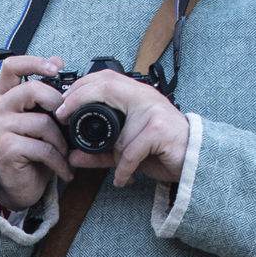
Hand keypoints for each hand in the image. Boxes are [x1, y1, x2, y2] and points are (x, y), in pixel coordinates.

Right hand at [0, 50, 71, 209]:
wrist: (20, 184)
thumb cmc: (33, 150)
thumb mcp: (43, 116)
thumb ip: (47, 91)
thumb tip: (58, 61)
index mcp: (9, 96)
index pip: (12, 66)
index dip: (34, 62)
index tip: (56, 68)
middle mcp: (0, 109)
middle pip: (31, 89)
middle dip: (58, 105)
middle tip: (67, 123)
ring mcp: (1, 128)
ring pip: (42, 122)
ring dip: (61, 142)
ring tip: (65, 154)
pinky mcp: (7, 148)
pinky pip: (42, 148)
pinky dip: (59, 161)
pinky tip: (64, 169)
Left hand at [56, 69, 188, 190]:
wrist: (194, 161)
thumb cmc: (161, 151)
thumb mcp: (125, 151)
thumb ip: (99, 152)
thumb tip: (72, 157)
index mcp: (136, 95)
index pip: (105, 78)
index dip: (81, 86)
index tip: (62, 104)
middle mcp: (145, 97)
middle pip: (107, 86)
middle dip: (80, 99)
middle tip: (63, 118)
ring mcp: (154, 111)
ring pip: (118, 129)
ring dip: (115, 153)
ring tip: (120, 165)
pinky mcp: (160, 130)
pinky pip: (131, 151)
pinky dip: (124, 168)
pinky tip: (125, 178)